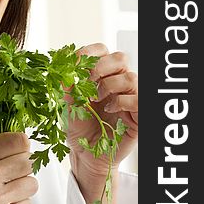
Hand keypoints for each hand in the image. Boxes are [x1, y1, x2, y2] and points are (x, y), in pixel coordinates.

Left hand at [67, 43, 137, 189]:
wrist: (84, 153)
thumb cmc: (78, 125)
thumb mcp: (66, 99)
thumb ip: (66, 80)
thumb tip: (64, 62)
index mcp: (102, 73)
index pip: (102, 50)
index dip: (89, 54)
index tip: (75, 68)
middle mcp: (119, 81)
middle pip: (120, 58)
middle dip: (99, 68)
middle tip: (86, 84)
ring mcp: (131, 96)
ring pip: (130, 77)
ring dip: (109, 86)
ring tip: (95, 100)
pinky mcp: (139, 114)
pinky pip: (138, 98)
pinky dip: (122, 101)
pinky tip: (110, 109)